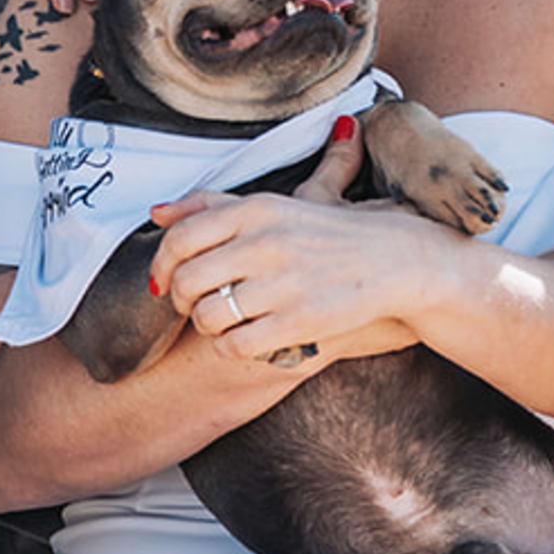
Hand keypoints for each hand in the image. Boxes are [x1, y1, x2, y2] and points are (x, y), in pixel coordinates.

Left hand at [148, 124, 429, 364]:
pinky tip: (244, 339)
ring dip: (206, 326)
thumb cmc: (328, 233)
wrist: (396, 260)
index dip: (162, 265)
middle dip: (180, 300)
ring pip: (207, 316)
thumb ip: (213, 205)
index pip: (180, 239)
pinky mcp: (299, 321)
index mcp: (256, 210)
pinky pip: (236, 344)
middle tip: (193, 304)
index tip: (165, 278)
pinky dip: (231, 347)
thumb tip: (157, 212)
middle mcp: (265, 243)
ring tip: (222, 322)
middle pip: (186, 281)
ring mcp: (282, 283)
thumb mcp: (273, 206)